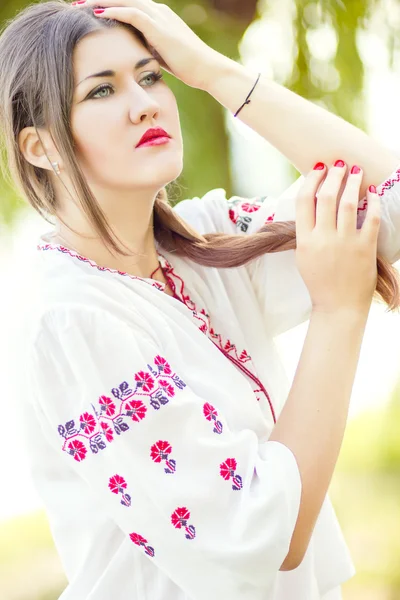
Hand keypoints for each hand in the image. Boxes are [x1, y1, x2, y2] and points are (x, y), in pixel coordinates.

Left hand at [72, 0, 221, 89]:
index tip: (87, 11)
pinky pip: (133, 14)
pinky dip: (115, 11)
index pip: (127, 5)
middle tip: (76, 3)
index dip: (107, 6)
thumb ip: (149, 49)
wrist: (207, 69)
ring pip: (124, 1)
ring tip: (80, 5)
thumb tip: (135, 55)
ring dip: (101, 1)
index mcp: (157, 17)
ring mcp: (159, 17)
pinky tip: (99, 13)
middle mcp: (157, 11)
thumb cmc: (188, 66)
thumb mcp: (162, 55)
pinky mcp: (159, 28)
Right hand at [295, 162, 380, 314]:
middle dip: (334, 175)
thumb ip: (306, 232)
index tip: (319, 169)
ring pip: (348, 203)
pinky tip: (372, 192)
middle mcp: (323, 239)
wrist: (338, 307)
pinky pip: (370, 218)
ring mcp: (345, 243)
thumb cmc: (320, 282)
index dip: (312, 180)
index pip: (304, 201)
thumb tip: (314, 204)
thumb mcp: (303, 256)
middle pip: (327, 197)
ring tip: (356, 171)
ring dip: (352, 183)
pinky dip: (372, 202)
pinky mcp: (364, 249)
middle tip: (339, 165)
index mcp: (304, 240)